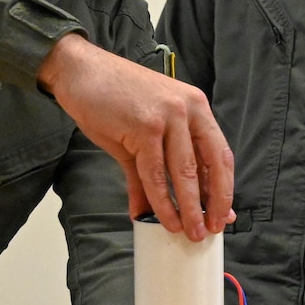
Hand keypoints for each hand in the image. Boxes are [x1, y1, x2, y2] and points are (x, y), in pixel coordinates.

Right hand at [38, 33, 233, 240]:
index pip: (219, 154)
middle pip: (211, 165)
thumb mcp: (144, 133)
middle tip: (209, 231)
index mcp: (196, 107)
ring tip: (189, 233)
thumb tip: (156, 211)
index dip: (224, 188)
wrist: (80, 71)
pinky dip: (160, 201)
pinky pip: (155, 174)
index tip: (224, 215)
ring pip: (184, 173)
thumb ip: (156, 171)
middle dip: (212, 203)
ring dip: (188, 209)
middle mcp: (189, 109)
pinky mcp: (145, 127)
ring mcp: (168, 116)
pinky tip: (163, 218)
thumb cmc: (112, 99)